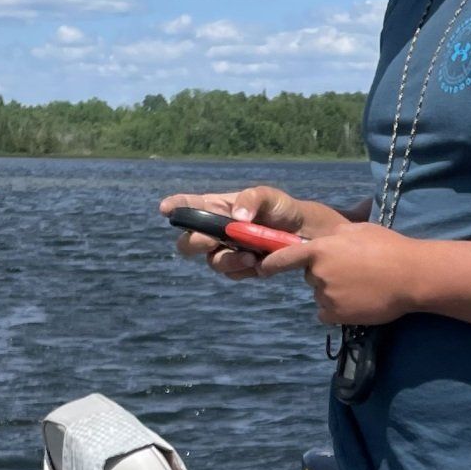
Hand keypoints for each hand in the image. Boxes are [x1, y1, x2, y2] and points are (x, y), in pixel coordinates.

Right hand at [159, 182, 314, 281]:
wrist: (304, 233)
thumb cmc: (281, 208)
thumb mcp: (269, 196)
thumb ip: (251, 200)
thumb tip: (236, 217)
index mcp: (215, 208)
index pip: (188, 206)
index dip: (174, 207)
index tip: (166, 209)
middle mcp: (215, 231)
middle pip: (188, 243)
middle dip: (195, 243)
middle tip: (210, 241)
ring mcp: (226, 251)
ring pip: (211, 262)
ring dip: (227, 260)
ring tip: (249, 255)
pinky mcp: (240, 268)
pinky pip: (231, 273)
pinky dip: (242, 268)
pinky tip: (257, 262)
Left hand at [257, 216, 425, 327]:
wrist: (410, 276)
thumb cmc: (388, 248)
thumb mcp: (358, 230)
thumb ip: (335, 235)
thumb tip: (327, 239)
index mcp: (319, 249)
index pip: (284, 258)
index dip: (271, 264)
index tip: (262, 269)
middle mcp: (317, 273)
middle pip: (310, 277)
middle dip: (324, 275)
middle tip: (352, 272)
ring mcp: (326, 296)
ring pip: (321, 295)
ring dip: (334, 293)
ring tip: (361, 287)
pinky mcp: (337, 315)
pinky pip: (327, 314)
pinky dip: (338, 310)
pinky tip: (357, 302)